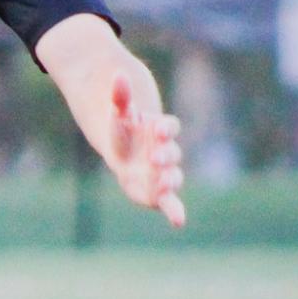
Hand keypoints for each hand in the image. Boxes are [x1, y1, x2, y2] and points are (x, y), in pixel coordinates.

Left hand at [108, 73, 184, 226]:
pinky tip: (179, 222)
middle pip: (173, 153)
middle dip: (167, 155)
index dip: (165, 128)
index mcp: (159, 131)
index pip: (169, 127)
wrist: (123, 147)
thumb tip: (118, 76)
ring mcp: (162, 172)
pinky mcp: (156, 191)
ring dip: (170, 180)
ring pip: (173, 177)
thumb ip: (120, 97)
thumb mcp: (118, 113)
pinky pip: (169, 202)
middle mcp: (165, 152)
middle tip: (156, 157)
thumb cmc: (123, 128)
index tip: (156, 129)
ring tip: (165, 183)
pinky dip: (174, 210)